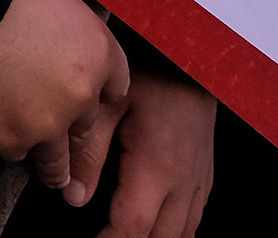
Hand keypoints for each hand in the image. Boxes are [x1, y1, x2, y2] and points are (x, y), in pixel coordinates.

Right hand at [0, 0, 130, 206]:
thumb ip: (64, 32)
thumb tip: (55, 44)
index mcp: (98, 52)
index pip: (115, 87)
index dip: (95, 89)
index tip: (81, 94)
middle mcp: (81, 93)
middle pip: (85, 129)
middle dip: (67, 126)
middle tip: (50, 125)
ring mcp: (48, 122)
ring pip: (56, 161)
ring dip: (48, 162)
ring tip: (40, 168)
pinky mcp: (11, 140)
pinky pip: (13, 151)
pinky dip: (3, 140)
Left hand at [101, 71, 216, 237]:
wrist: (192, 58)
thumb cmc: (152, 73)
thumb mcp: (110, 104)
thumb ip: (89, 150)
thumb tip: (73, 195)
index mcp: (158, 166)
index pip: (134, 226)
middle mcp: (184, 181)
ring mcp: (199, 180)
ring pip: (182, 234)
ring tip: (120, 235)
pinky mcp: (204, 176)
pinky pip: (194, 219)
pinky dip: (173, 232)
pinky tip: (154, 228)